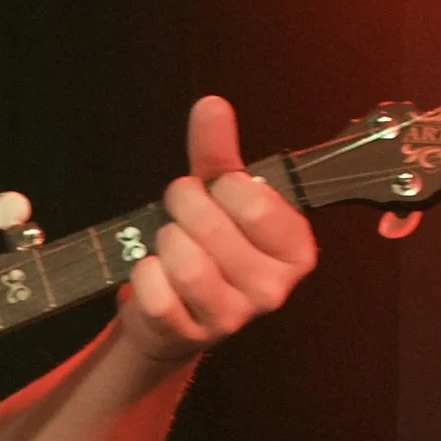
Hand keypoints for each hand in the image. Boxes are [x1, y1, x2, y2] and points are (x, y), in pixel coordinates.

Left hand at [121, 93, 318, 368]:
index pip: (251, 200)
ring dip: (164, 242)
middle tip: (182, 214)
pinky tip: (155, 273)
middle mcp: (274, 288)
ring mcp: (234, 317)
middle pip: (210, 226)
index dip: (219, 187)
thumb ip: (219, 151)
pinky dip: (144, 273)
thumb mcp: (218, 195)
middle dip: (183, 208)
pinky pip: (155, 291)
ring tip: (170, 245)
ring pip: (184, 261)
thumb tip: (211, 105)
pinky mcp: (191, 335)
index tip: (216, 193)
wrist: (176, 313)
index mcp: (296, 250)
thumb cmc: (207, 246)